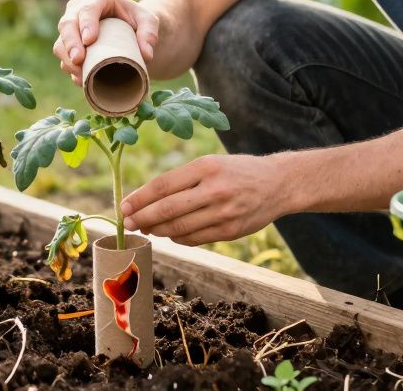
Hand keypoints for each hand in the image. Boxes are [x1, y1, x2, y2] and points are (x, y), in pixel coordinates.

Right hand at [53, 0, 160, 85]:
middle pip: (67, 23)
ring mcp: (71, 29)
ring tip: (79, 73)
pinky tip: (80, 79)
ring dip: (67, 59)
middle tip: (78, 59)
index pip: (88, 7)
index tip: (89, 40)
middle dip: (70, 43)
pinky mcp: (69, 47)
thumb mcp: (149, 22)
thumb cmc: (138, 22)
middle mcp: (78, 10)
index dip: (86, 23)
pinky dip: (70, 69)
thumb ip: (150, 34)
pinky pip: (64, 59)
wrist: (129, 32)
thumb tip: (146, 55)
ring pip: (60, 43)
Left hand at [120, 154, 289, 245]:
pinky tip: (170, 234)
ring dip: (157, 231)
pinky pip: (194, 239)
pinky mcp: (230, 231)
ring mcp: (223, 213)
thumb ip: (181, 180)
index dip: (140, 199)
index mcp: (205, 167)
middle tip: (128, 223)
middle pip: (167, 210)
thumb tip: (146, 199)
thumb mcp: (210, 163)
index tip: (124, 206)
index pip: (163, 185)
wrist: (278, 183)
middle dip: (142, 218)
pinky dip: (177, 238)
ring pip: (179, 228)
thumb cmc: (236, 171)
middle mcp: (213, 190)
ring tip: (146, 228)